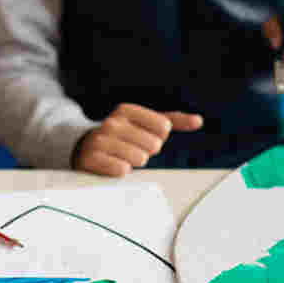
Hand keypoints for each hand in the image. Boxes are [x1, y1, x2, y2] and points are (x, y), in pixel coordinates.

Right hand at [74, 104, 202, 175]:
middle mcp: (112, 122)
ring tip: (122, 158)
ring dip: (134, 163)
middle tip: (131, 150)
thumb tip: (199, 121)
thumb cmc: (122, 137)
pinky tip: (113, 165)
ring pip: (139, 158)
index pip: (164, 127)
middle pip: (153, 145)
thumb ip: (173, 121)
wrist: (84, 149)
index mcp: (126, 110)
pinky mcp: (92, 159)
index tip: (143, 138)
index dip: (158, 137)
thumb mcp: (144, 124)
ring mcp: (101, 140)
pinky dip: (121, 172)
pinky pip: (122, 170)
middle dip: (146, 152)